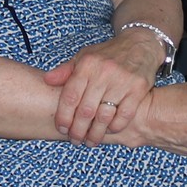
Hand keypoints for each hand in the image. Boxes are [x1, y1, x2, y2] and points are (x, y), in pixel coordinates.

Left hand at [44, 31, 163, 143]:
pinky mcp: (139, 89)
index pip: (70, 96)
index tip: (62, 129)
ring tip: (90, 141)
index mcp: (87, 64)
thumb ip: (65, 70)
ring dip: (95, 133)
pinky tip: (108, 131)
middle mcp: (104, 72)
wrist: (139, 45)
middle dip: (78, 130)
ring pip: (104, 116)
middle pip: (86, 110)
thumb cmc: (107, 55)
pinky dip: (115, 127)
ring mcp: (123, 81)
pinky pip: (125, 115)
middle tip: (75, 140)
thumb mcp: (84, 57)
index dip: (64, 116)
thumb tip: (47, 80)